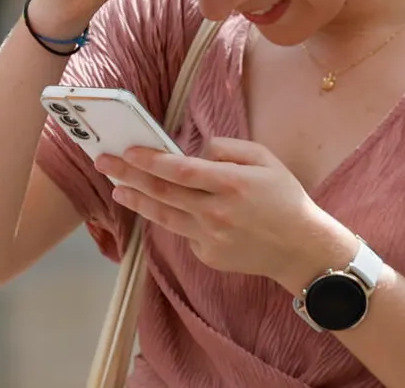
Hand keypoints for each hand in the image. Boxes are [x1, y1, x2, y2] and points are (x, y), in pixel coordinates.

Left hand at [99, 139, 356, 291]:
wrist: (300, 248)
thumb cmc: (285, 198)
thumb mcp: (265, 159)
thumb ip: (228, 149)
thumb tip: (196, 151)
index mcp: (231, 184)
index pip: (180, 170)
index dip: (150, 160)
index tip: (128, 150)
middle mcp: (216, 212)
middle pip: (162, 193)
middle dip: (128, 176)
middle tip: (104, 163)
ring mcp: (209, 238)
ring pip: (163, 216)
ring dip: (137, 201)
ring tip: (118, 190)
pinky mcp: (207, 255)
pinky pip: (184, 232)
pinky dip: (176, 218)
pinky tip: (175, 209)